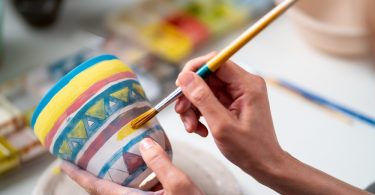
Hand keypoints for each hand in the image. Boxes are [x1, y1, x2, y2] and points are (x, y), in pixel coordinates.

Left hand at [61, 138, 202, 194]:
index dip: (78, 175)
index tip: (63, 163)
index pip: (97, 187)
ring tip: (103, 157)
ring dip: (108, 174)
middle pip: (102, 190)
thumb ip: (161, 163)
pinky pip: (132, 190)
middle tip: (80, 157)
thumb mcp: (180, 185)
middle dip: (88, 174)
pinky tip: (138, 165)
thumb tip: (144, 143)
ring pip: (117, 189)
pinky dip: (128, 177)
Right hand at [175, 52, 284, 176]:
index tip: (179, 85)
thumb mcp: (222, 124)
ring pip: (204, 90)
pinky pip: (207, 101)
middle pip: (207, 77)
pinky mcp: (230, 103)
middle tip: (182, 112)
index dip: (194, 69)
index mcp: (247, 84)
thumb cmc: (250, 149)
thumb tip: (185, 77)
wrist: (263, 165)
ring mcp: (236, 94)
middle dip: (190, 95)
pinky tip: (200, 129)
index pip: (216, 61)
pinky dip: (199, 114)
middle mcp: (242, 85)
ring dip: (192, 107)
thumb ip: (203, 98)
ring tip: (192, 127)